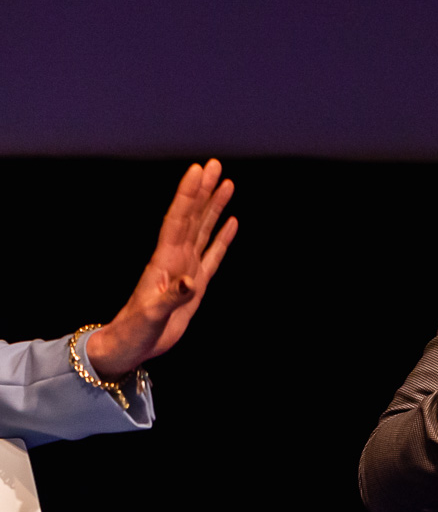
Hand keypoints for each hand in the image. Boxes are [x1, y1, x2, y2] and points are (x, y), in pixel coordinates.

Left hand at [87, 159, 237, 378]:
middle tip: (215, 165)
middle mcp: (176, 258)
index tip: (198, 171)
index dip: (188, 195)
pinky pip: (213, 255)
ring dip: (214, 207)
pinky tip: (231, 222)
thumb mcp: (151, 316)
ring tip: (227, 183)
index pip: (179, 220)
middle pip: (193, 217)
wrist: (131, 346)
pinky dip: (222, 237)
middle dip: (204, 190)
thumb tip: (191, 281)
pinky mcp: (196, 284)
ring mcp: (187, 269)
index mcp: (165, 261)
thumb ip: (171, 297)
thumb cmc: (135, 331)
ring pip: (203, 230)